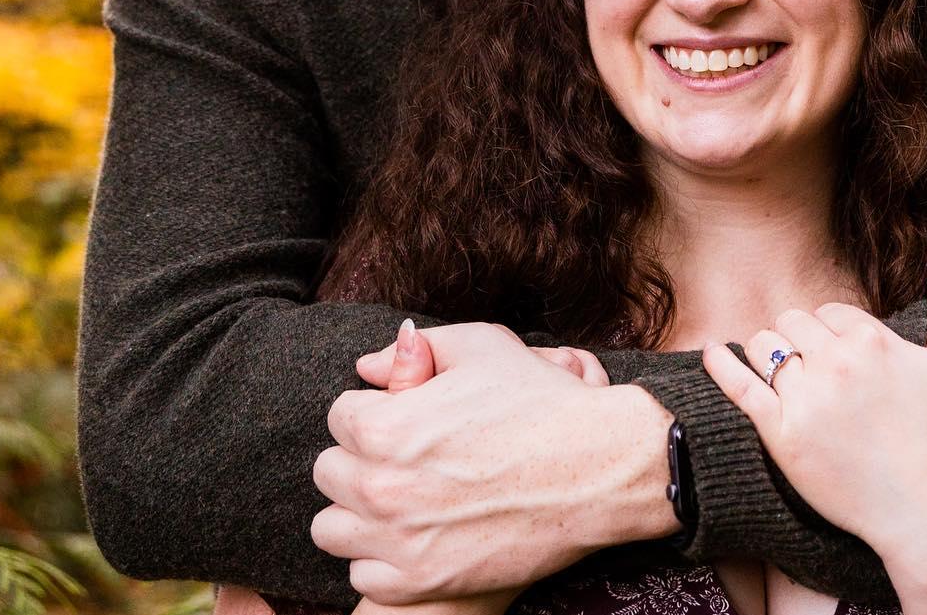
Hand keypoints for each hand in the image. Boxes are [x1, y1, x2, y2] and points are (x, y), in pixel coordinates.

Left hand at [313, 321, 672, 602]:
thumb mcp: (481, 346)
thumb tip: (367, 366)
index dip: (376, 408)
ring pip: (334, 527)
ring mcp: (400, 541)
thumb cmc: (540, 399)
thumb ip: (415, 349)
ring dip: (360, 509)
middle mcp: (382, 486)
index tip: (408, 413)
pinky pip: (362, 573)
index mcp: (387, 426)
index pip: (340, 415)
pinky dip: (382, 556)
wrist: (597, 467)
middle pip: (329, 471)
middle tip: (407, 452)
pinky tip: (418, 532)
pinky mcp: (420, 581)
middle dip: (361, 456)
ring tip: (403, 494)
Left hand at [703, 244, 926, 614]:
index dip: (835, 332)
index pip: (830, 312)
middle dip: (800, 338)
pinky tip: (712, 354)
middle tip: (813, 367)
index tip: (845, 357)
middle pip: (794, 322)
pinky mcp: (782, 436)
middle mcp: (835, 363)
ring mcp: (806, 400)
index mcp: (871, 340)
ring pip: (765, 346)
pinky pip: (740, 387)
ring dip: (769, 351)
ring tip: (779, 369)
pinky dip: (721, 366)